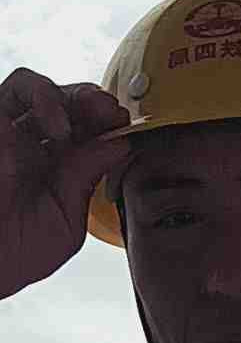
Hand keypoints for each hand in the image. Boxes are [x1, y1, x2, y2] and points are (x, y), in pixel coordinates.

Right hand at [0, 67, 131, 298]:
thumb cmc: (14, 253)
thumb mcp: (66, 220)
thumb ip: (87, 180)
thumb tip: (118, 147)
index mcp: (51, 170)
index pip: (83, 136)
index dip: (108, 128)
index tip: (128, 131)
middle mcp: (28, 147)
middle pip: (66, 108)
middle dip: (98, 106)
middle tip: (117, 115)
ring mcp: (9, 134)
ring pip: (42, 90)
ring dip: (76, 96)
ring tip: (94, 115)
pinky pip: (15, 89)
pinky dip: (45, 97)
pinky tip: (60, 126)